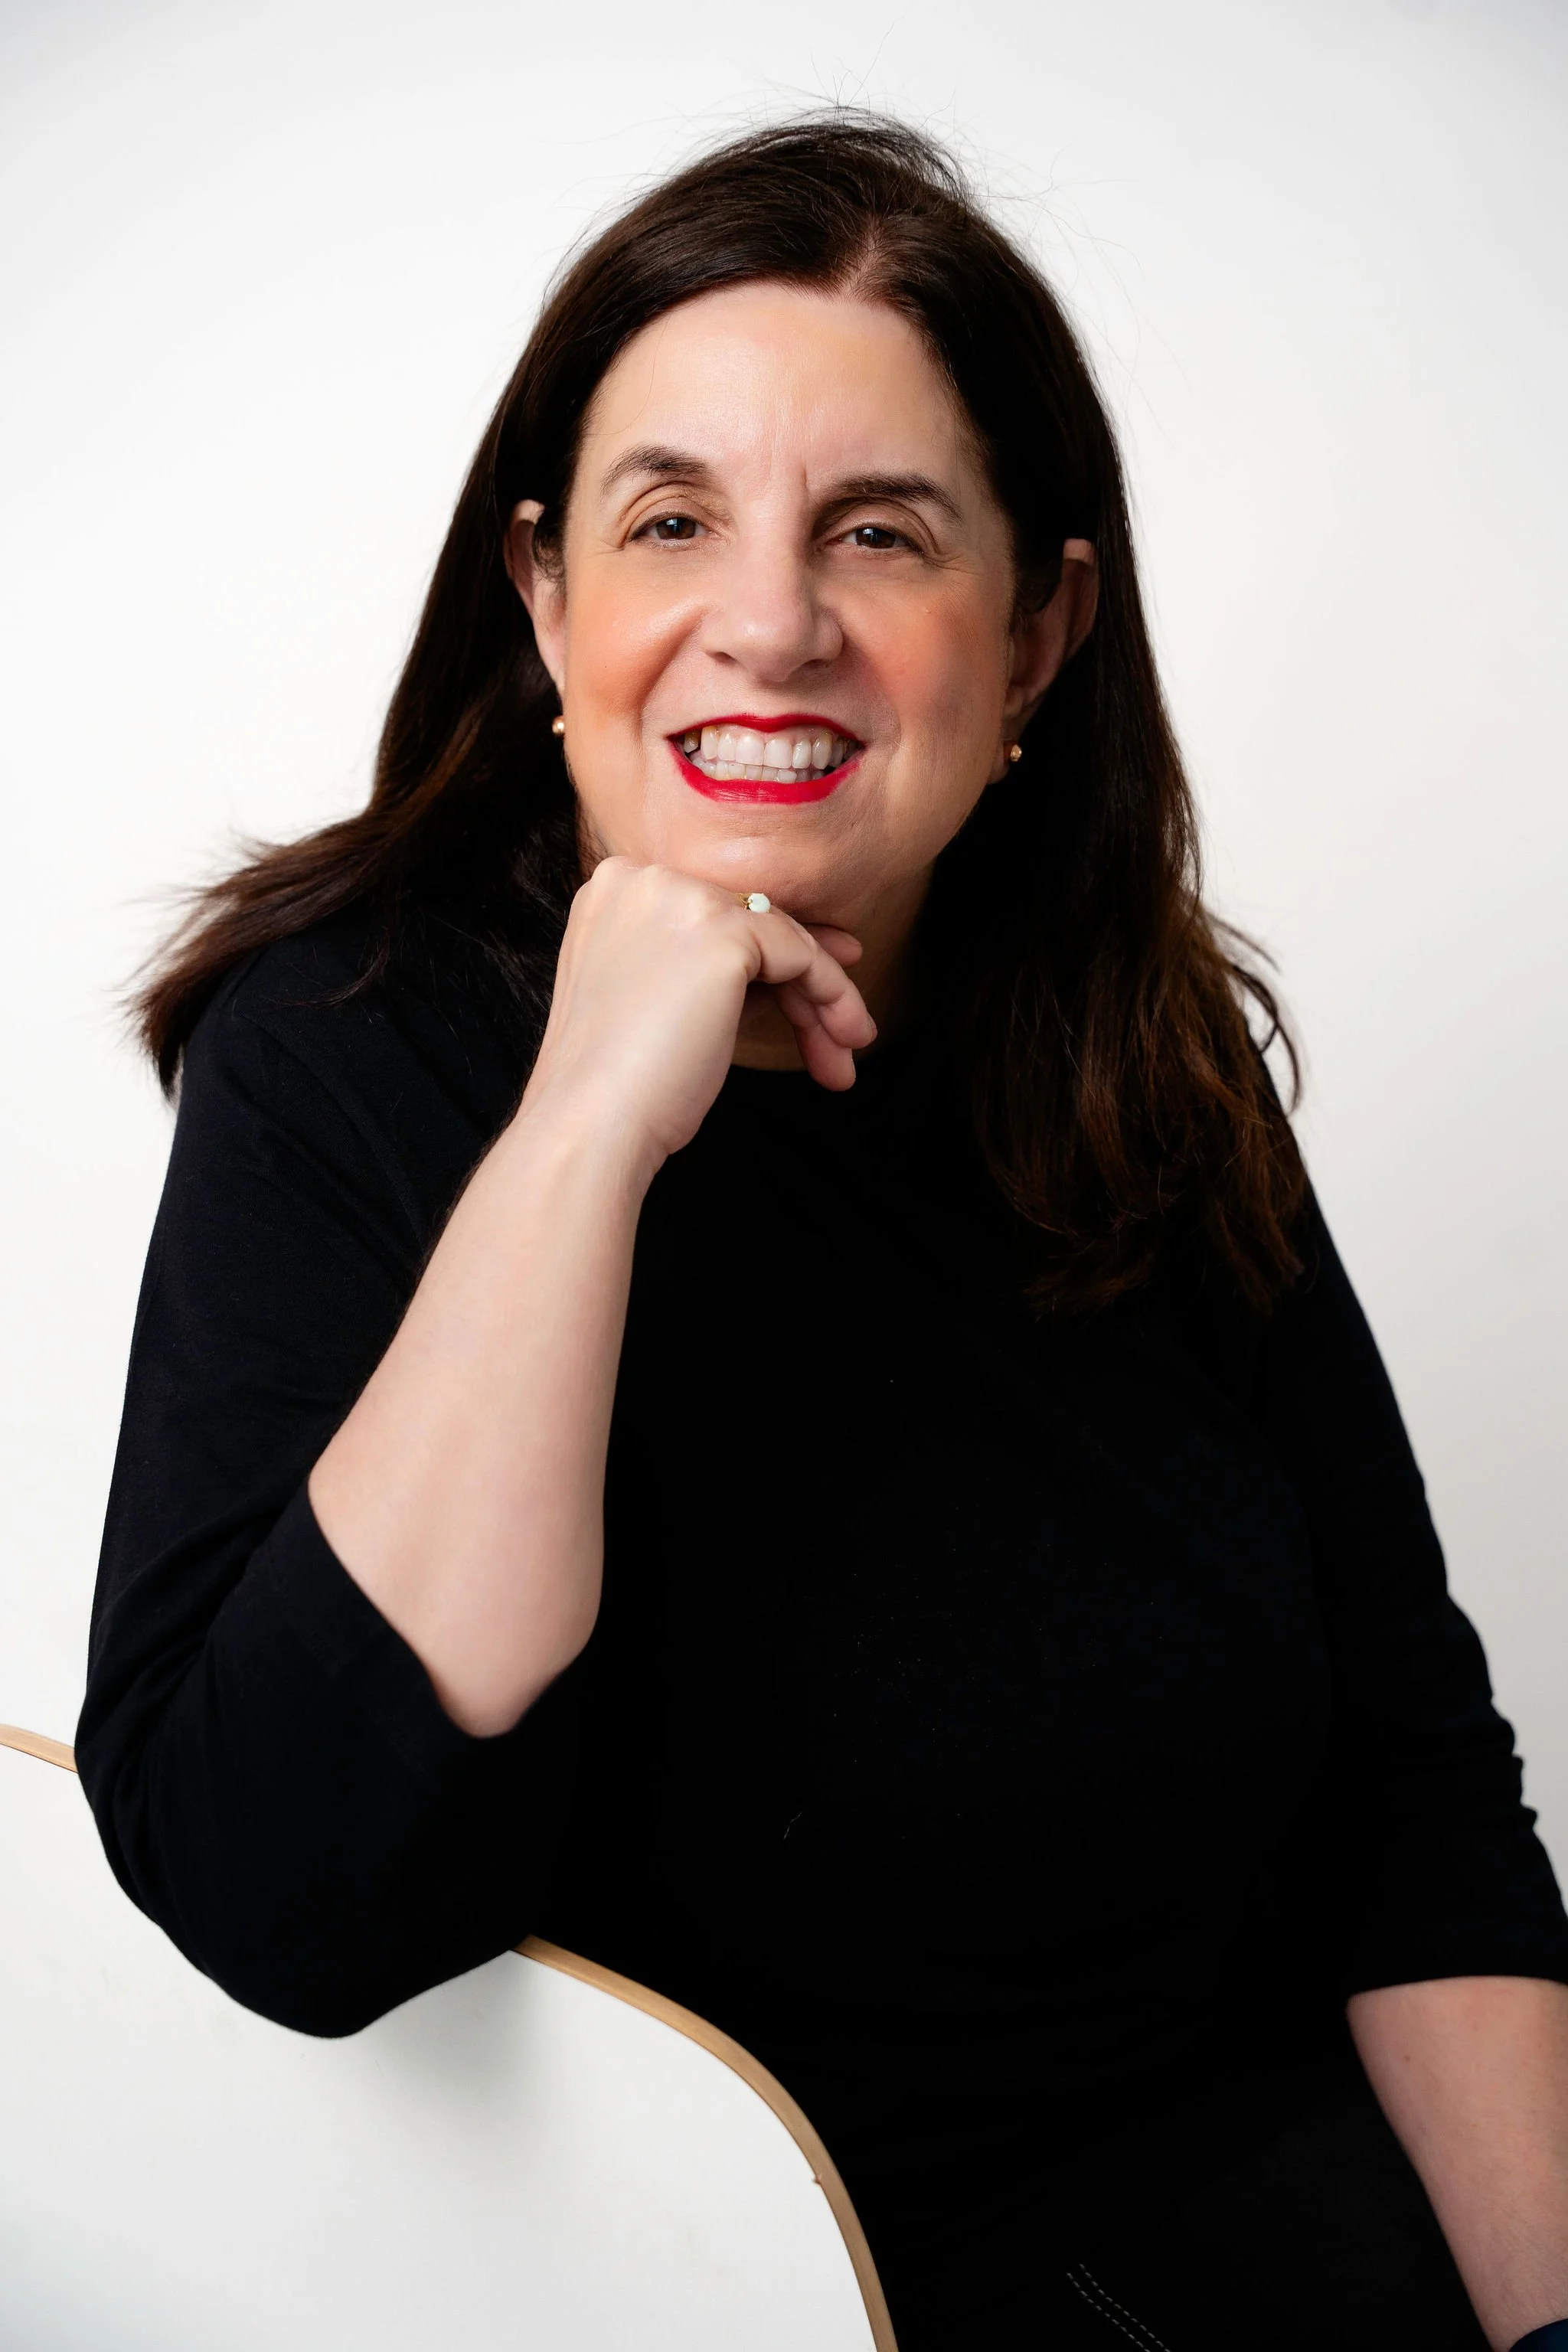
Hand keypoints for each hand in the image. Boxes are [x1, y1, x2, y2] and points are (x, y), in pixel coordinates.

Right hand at [521, 857, 876, 1171]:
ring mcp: (682, 899)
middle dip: (802, 981)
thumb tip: (799, 955)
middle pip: (750, 923)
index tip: (811, 987)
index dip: (769, 951)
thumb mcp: (660, 1001)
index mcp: (616, 891)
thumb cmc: (619, 1083)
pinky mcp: (722, 932)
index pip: (716, 912)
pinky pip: (800, 955)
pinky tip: (842, 1039)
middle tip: (843, 1029)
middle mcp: (644, 879)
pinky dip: (831, 996)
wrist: (590, 1122)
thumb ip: (711, 967)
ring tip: (845, 1053)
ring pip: (782, 938)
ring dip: (824, 1000)